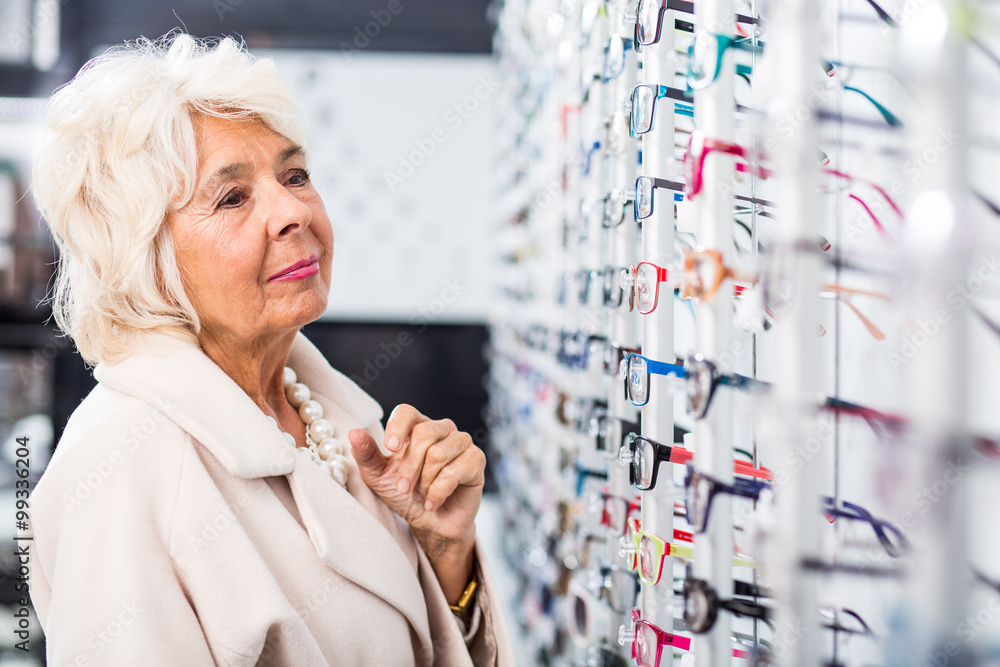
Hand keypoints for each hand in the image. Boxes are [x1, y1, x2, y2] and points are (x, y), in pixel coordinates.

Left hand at [348, 405, 484, 599]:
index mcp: (418, 426)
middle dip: (409, 467)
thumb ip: (367, 455)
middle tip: (403, 488)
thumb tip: (354, 433)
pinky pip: (455, 471)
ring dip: (424, 482)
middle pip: (424, 433)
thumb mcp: (379, 477)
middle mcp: (442, 429)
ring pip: (438, 453)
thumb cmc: (405, 494)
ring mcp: (461, 443)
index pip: (407, 412)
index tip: (390, 448)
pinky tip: (434, 503)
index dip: (398, 427)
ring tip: (421, 495)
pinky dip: (438, 492)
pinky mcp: (476, 461)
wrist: (430, 523)